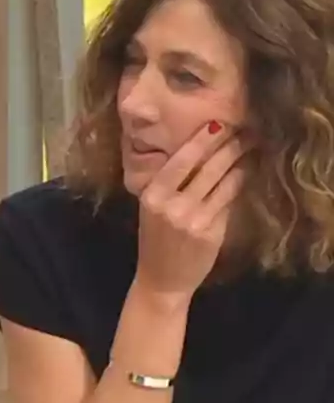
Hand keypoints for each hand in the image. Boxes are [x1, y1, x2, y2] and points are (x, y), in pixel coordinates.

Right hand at [135, 120, 245, 299]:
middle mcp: (171, 205)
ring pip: (222, 183)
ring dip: (239, 163)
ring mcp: (192, 220)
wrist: (161, 279)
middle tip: (245, 130)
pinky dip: (238, 186)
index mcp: (152, 194)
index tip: (218, 123)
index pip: (180, 160)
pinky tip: (246, 174)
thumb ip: (170, 185)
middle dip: (228, 147)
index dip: (201, 140)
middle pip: (206, 168)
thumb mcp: (153, 209)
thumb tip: (199, 155)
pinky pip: (228, 202)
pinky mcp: (211, 232)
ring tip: (250, 147)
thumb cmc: (156, 240)